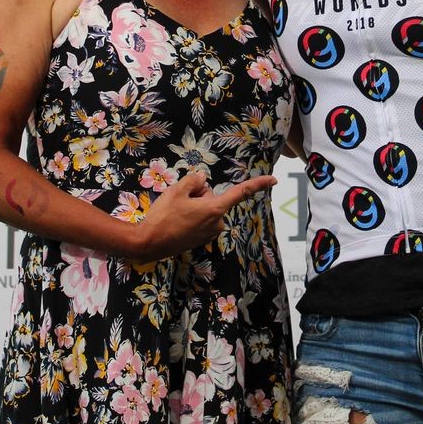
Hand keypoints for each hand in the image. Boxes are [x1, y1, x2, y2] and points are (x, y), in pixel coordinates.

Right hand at [133, 171, 275, 260]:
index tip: (274, 180)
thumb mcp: (177, 190)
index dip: (258, 185)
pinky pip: (200, 220)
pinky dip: (190, 217)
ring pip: (205, 209)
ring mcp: (209, 233)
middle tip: (179, 203)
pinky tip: (176, 221)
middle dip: (199, 196)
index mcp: (215, 210)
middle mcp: (217, 223)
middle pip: (212, 198)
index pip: (240, 193)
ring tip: (175, 214)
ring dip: (193, 207)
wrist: (148, 243)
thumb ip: (194, 180)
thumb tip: (202, 180)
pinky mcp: (201, 240)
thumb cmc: (163, 216)